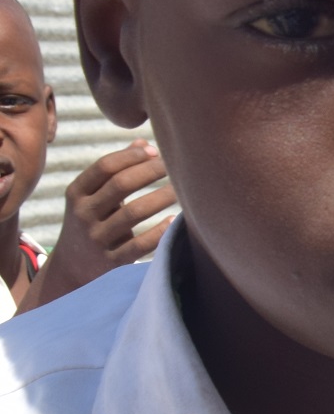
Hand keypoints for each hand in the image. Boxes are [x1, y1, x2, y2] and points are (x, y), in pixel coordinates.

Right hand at [19, 141, 175, 311]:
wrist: (70, 269)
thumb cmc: (91, 222)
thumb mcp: (92, 198)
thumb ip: (114, 172)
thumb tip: (144, 143)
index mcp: (77, 193)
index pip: (104, 166)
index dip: (132, 155)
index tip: (156, 151)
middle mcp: (83, 214)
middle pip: (120, 184)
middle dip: (151, 171)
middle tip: (175, 166)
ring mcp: (96, 238)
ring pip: (133, 212)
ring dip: (162, 197)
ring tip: (183, 190)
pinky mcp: (111, 261)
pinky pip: (140, 245)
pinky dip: (160, 232)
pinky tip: (176, 221)